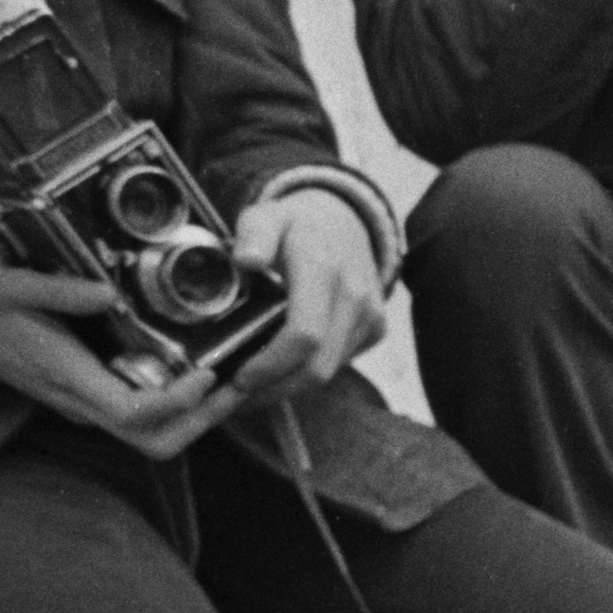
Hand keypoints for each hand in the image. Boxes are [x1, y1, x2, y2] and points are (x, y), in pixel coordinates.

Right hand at [0, 265, 225, 453]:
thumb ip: (59, 290)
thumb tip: (107, 291)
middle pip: (156, 442)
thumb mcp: (13, 286)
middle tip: (238, 383)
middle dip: (203, 420)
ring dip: (198, 416)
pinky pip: (145, 416)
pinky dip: (180, 404)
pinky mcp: (94, 398)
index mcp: (68, 378)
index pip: (135, 414)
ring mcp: (89, 405)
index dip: (178, 403)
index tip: (208, 373)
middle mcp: (83, 402)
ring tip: (231, 378)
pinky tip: (199, 371)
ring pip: (154, 436)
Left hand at [222, 189, 384, 400]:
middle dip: (275, 389)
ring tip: (253, 388)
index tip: (239, 378)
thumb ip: (254, 233)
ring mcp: (371, 316)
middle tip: (236, 396)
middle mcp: (355, 297)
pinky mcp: (376, 328)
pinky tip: (281, 368)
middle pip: (318, 366)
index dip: (271, 365)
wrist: (345, 221)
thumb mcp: (265, 216)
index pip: (304, 335)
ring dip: (290, 387)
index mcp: (323, 270)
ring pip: (331, 371)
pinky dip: (308, 373)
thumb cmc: (294, 224)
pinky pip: (341, 362)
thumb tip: (247, 259)